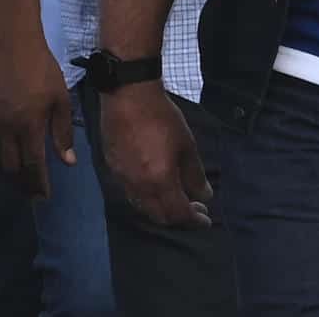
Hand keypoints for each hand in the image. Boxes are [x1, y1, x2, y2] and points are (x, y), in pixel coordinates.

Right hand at [0, 33, 76, 197]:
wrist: (12, 48)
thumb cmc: (43, 70)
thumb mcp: (61, 99)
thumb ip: (63, 131)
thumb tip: (68, 161)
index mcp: (29, 125)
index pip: (33, 165)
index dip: (38, 184)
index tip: (44, 197)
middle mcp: (6, 130)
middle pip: (11, 168)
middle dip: (22, 184)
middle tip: (32, 193)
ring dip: (7, 175)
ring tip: (19, 182)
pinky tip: (1, 162)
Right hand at [99, 83, 212, 228]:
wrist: (128, 98)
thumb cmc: (163, 118)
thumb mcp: (187, 145)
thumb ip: (195, 175)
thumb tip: (204, 196)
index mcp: (159, 181)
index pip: (177, 213)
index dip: (193, 220)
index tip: (205, 221)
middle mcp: (138, 187)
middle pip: (158, 216)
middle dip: (179, 218)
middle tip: (196, 211)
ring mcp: (122, 180)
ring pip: (143, 207)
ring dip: (162, 209)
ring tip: (179, 200)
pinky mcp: (113, 170)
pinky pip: (132, 194)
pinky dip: (148, 199)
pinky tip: (158, 188)